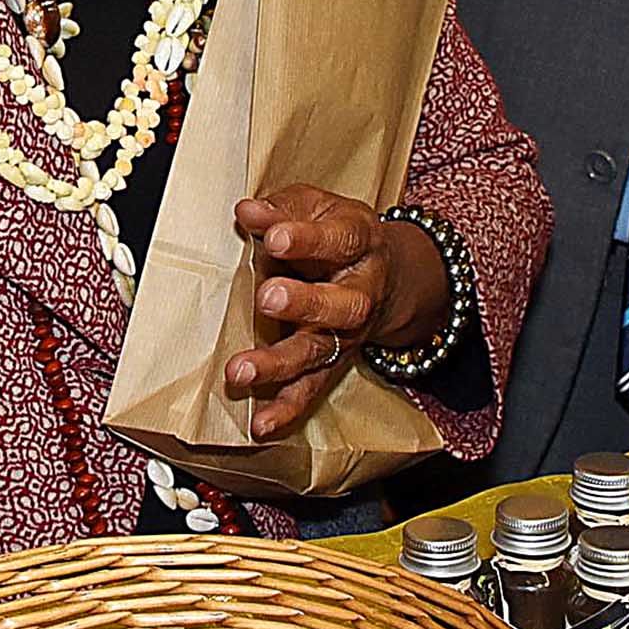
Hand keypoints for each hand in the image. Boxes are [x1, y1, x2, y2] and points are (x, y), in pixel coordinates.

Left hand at [222, 186, 448, 438]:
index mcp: (359, 242)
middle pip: (342, 303)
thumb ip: (282, 209)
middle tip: (267, 297)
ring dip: (280, 363)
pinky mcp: (332, 363)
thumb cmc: (336, 232)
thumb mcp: (317, 206)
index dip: (307, 239)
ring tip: (242, 370)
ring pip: (320, 351)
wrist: (385, 272)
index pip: (339, 239)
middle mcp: (360, 292)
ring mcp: (347, 333)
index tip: (274, 237)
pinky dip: (286, 408)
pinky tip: (261, 423)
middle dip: (305, 302)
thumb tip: (248, 211)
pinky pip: (312, 389)